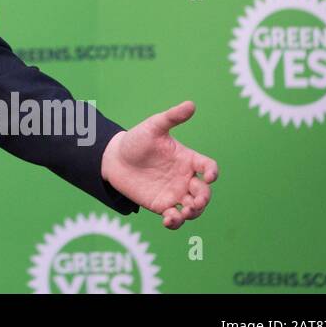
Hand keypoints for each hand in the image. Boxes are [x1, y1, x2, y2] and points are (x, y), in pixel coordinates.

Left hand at [100, 101, 217, 229]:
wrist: (113, 158)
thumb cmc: (136, 140)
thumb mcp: (153, 127)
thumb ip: (171, 117)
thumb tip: (191, 104)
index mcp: (187, 159)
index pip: (208, 167)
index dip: (212, 172)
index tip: (208, 175)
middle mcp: (184, 178)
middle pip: (204, 192)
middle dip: (204, 199)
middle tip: (195, 201)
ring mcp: (174, 192)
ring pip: (193, 208)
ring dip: (194, 213)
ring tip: (184, 212)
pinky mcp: (161, 205)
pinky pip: (175, 217)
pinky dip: (176, 222)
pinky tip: (168, 219)